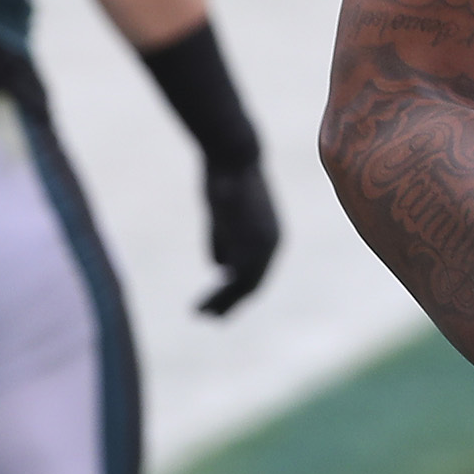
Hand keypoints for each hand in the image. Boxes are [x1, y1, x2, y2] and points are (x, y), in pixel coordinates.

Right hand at [197, 159, 278, 315]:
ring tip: (201, 315)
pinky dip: (218, 295)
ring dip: (222, 304)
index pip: (258, 273)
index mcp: (272, 236)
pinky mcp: (246, 241)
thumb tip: (220, 267)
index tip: (220, 304)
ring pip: (244, 286)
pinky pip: (233, 278)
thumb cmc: (228, 177)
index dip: (238, 291)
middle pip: (253, 284)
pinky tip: (204, 305)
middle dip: (230, 303)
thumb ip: (225, 241)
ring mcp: (261, 245)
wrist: (234, 155)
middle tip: (210, 318)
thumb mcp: (226, 214)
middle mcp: (272, 245)